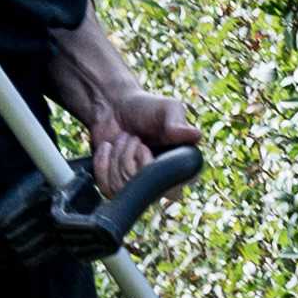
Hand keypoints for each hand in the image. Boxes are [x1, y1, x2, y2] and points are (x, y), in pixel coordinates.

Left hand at [79, 86, 198, 198]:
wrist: (115, 108)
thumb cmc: (146, 108)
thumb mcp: (167, 108)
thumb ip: (178, 122)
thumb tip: (196, 135)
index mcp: (182, 167)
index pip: (171, 189)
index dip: (149, 167)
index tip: (143, 146)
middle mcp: (164, 183)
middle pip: (141, 188)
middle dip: (128, 157)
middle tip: (132, 137)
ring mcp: (140, 189)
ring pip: (121, 189)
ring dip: (116, 157)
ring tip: (122, 140)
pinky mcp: (118, 189)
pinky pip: (106, 188)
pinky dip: (101, 163)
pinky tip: (108, 148)